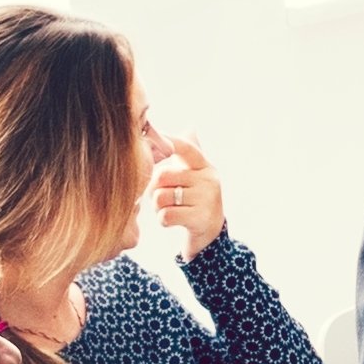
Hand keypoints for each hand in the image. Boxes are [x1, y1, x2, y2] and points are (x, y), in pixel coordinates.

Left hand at [139, 122, 227, 250]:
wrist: (211, 237)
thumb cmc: (196, 202)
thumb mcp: (197, 177)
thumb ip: (191, 154)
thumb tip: (191, 127)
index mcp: (206, 167)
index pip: (186, 148)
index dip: (169, 141)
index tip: (152, 136)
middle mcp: (209, 180)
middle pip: (162, 176)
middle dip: (154, 189)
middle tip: (160, 197)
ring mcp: (206, 200)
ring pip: (161, 197)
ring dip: (158, 207)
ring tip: (168, 209)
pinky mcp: (200, 219)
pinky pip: (166, 215)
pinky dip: (163, 221)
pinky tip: (172, 221)